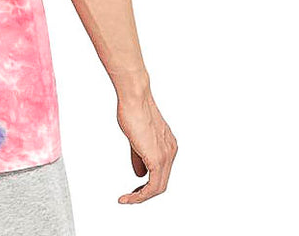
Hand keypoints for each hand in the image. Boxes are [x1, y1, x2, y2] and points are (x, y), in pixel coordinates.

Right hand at [116, 89, 176, 204]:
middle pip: (161, 182)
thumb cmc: (134, 111)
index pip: (161, 172)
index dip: (147, 183)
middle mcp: (171, 151)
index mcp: (168, 145)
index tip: (134, 189)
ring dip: (141, 197)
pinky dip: (141, 195)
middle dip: (144, 193)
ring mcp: (166, 155)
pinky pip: (153, 186)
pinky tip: (129, 197)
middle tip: (130, 198)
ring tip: (127, 199)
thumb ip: (139, 157)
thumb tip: (140, 174)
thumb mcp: (136, 139)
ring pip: (158, 187)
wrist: (135, 99)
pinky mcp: (157, 159)